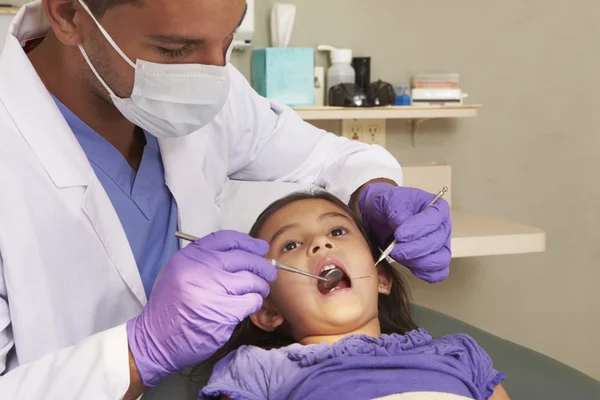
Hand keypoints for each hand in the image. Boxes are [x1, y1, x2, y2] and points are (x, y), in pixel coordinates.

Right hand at [126, 231, 276, 386]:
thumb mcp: (178, 272)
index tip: (259, 247)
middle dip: (262, 265)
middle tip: (268, 271)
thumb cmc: (170, 307)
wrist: (157, 340)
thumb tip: (240, 253)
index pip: (227, 239)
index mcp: (190, 257)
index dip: (248, 242)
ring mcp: (213, 290)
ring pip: (252, 280)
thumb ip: (204, 259)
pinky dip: (255, 302)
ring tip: (259, 290)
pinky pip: (251, 301)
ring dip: (260, 285)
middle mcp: (201, 269)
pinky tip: (250, 304)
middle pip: (244, 258)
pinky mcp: (224, 312)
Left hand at [358, 183, 450, 282]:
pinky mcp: (432, 260)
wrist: (379, 217)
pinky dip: (424, 273)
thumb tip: (402, 224)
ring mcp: (439, 245)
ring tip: (398, 254)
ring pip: (439, 260)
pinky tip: (410, 266)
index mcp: (437, 208)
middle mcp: (442, 227)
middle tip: (394, 248)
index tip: (399, 234)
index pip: (434, 219)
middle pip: (437, 242)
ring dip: (417, 261)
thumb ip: (397, 211)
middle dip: (413, 248)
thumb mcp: (389, 201)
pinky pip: (437, 273)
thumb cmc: (389, 205)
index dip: (418, 229)